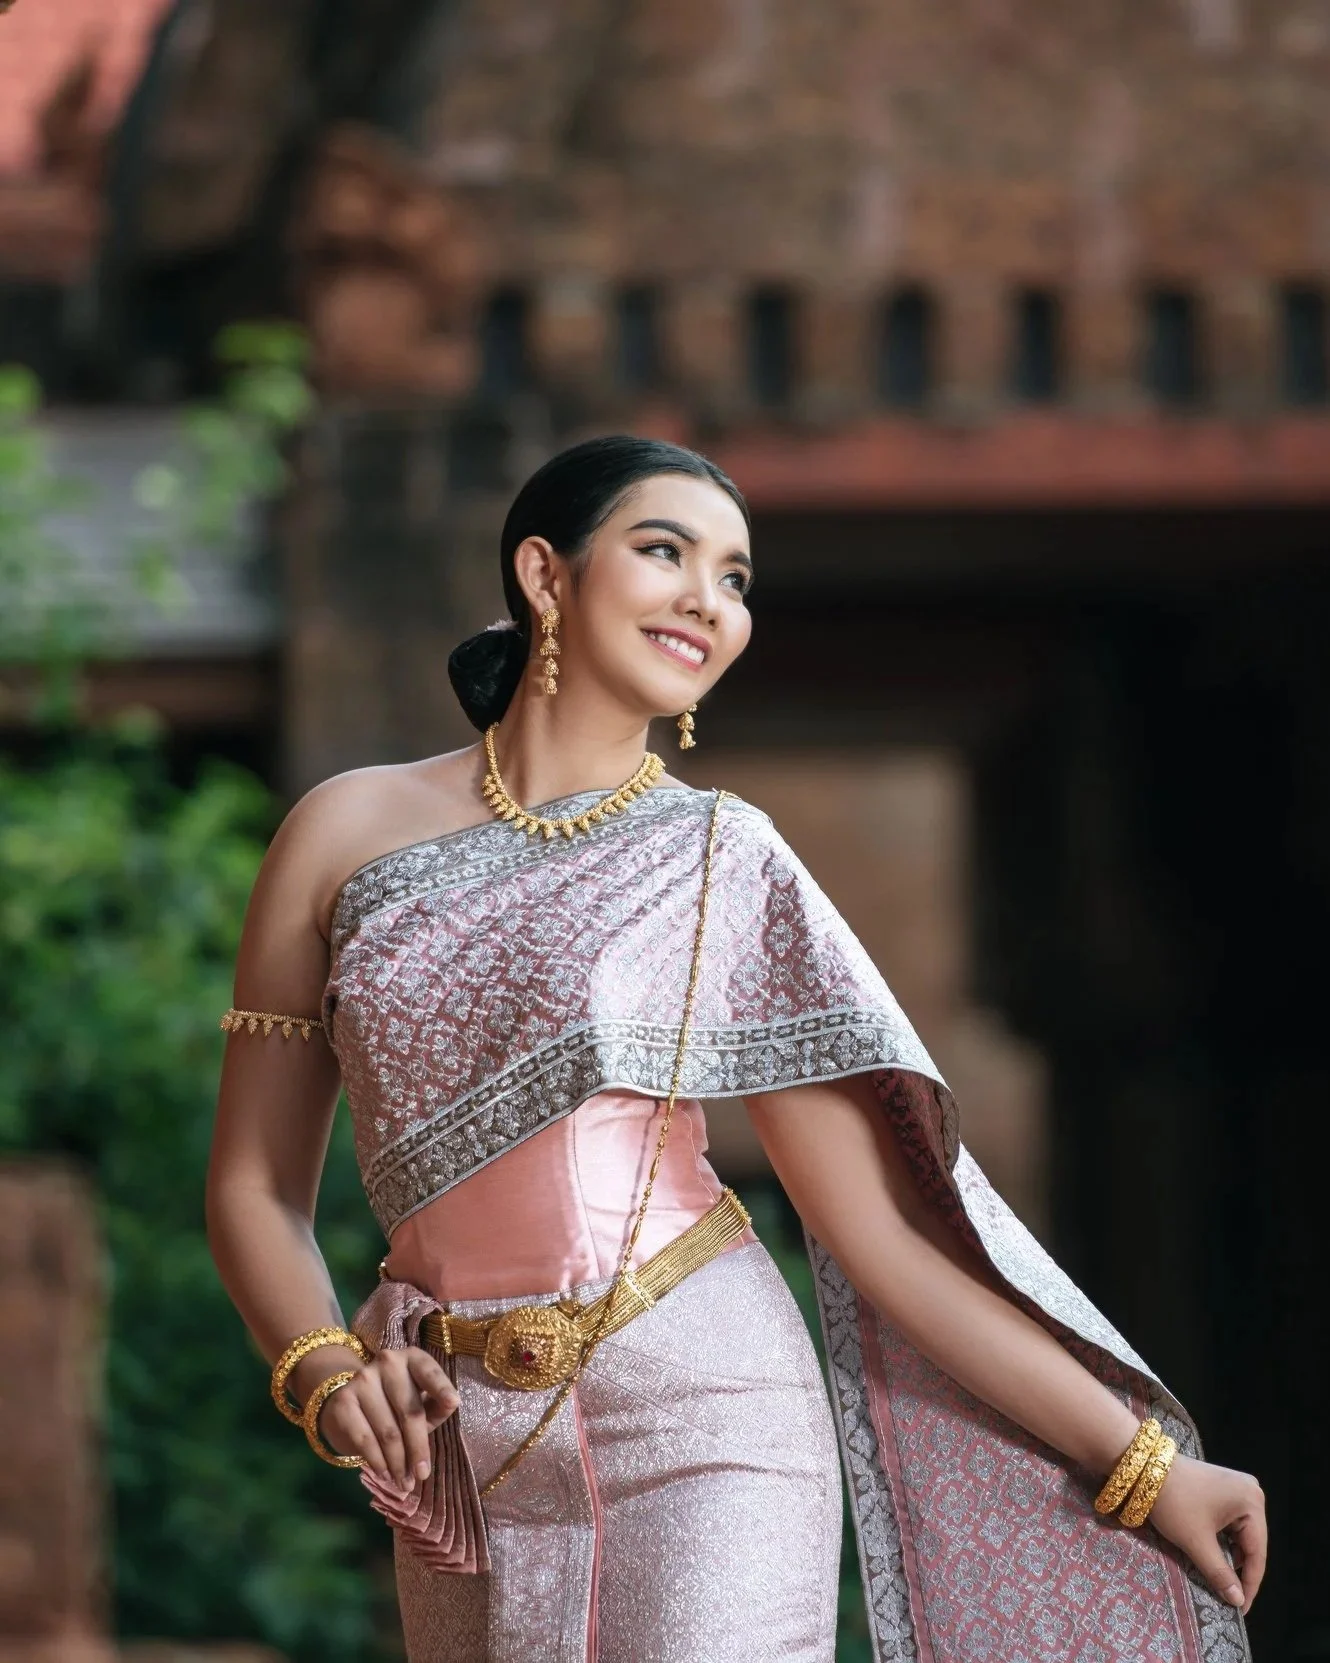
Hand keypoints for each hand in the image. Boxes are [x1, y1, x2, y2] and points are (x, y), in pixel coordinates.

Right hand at [317, 1345, 459, 1489]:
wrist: (348, 1402)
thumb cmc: (394, 1403)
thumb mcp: (420, 1402)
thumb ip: (437, 1405)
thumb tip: (453, 1405)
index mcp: (412, 1358)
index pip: (428, 1370)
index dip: (441, 1387)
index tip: (454, 1403)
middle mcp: (387, 1362)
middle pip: (409, 1411)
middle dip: (418, 1448)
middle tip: (422, 1475)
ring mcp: (363, 1379)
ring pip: (388, 1431)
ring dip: (398, 1463)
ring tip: (404, 1483)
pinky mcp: (344, 1401)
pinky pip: (365, 1439)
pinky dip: (377, 1460)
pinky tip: (384, 1473)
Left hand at [1147, 1453, 1266, 1614]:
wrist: (1144, 1467)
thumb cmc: (1174, 1502)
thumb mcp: (1197, 1542)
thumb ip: (1220, 1574)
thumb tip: (1237, 1601)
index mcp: (1252, 1502)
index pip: (1257, 1553)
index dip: (1249, 1584)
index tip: (1241, 1610)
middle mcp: (1251, 1491)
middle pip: (1251, 1543)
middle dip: (1239, 1570)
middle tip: (1230, 1598)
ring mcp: (1236, 1487)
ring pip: (1239, 1534)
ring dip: (1229, 1555)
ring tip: (1222, 1580)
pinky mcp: (1223, 1488)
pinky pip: (1230, 1522)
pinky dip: (1222, 1540)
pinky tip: (1214, 1555)